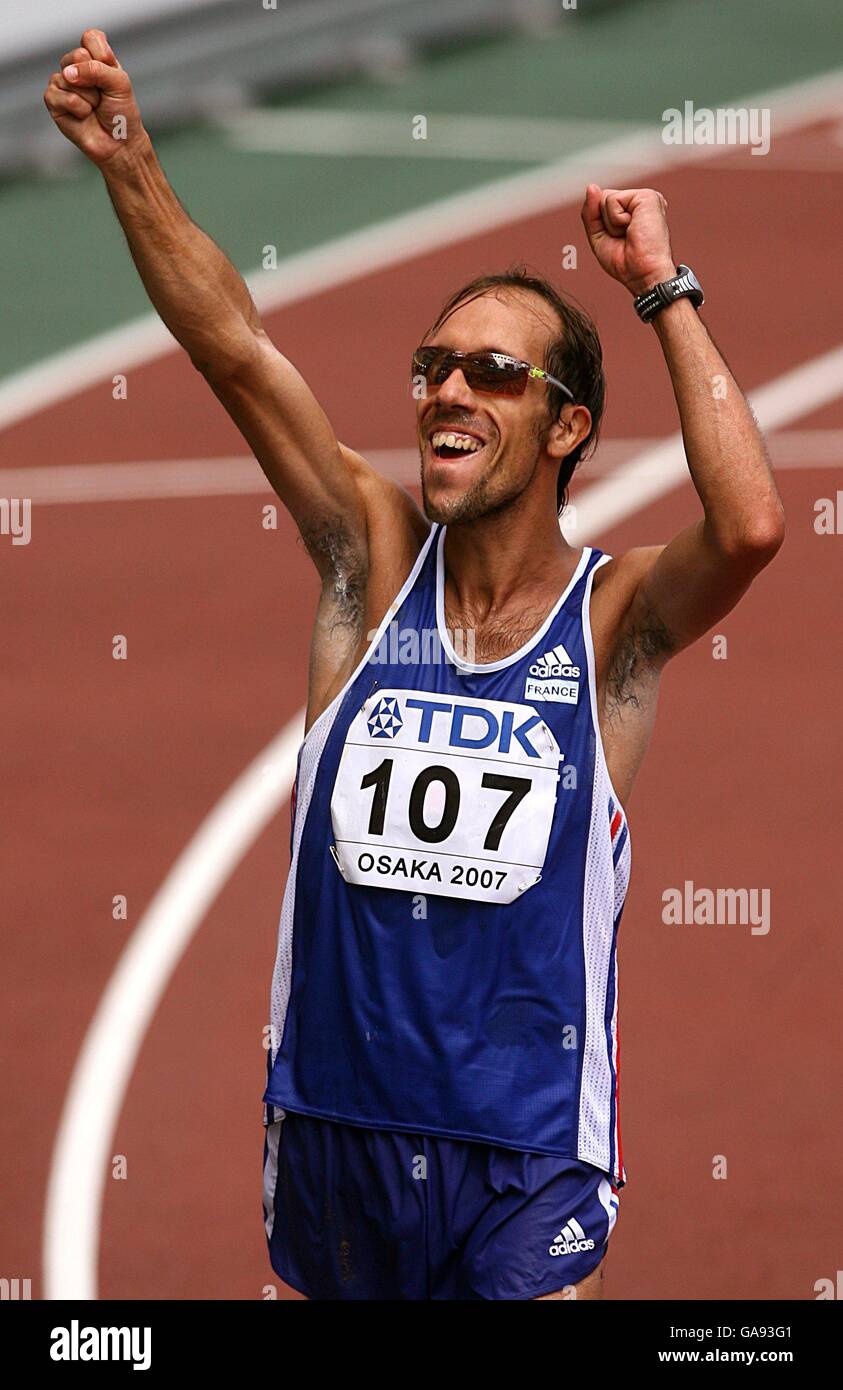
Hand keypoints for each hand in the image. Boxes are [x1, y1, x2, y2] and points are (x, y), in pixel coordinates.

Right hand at [43, 29, 145, 168]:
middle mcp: (77, 68)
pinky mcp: (53, 100)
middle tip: (103, 96)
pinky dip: (77, 108)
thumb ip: (97, 69)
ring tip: (94, 108)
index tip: (112, 74)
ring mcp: (63, 83)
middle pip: (78, 55)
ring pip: (69, 76)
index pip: (90, 37)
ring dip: (89, 97)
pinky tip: (83, 116)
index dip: (102, 56)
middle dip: (96, 80)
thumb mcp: (120, 83)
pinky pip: (59, 95)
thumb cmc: (122, 114)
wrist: (119, 144)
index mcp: (95, 59)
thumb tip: (68, 73)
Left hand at [581, 185, 676, 295]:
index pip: (600, 204)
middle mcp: (639, 201)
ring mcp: (645, 197)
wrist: (644, 275)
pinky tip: (633, 228)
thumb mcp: (599, 237)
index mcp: (631, 210)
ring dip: (611, 223)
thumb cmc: (625, 263)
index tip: (619, 240)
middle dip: (604, 223)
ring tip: (630, 234)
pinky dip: (616, 220)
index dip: (601, 225)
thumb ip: (591, 213)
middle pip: (601, 198)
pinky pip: (612, 200)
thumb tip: (591, 187)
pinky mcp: (647, 196)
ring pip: (604, 198)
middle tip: (624, 238)